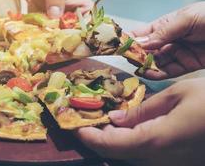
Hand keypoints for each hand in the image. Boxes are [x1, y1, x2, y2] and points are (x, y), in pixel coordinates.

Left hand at [75, 78, 204, 165]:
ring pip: (129, 158)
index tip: (76, 127)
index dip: (90, 137)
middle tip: (86, 123)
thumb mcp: (177, 95)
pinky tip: (127, 130)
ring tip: (101, 125)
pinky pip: (145, 156)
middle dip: (97, 141)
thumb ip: (144, 110)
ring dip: (111, 143)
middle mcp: (160, 159)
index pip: (111, 145)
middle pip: (117, 155)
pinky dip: (129, 145)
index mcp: (156, 140)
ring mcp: (170, 163)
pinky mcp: (178, 160)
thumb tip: (116, 118)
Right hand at [130, 2, 204, 78]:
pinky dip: (157, 74)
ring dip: (146, 66)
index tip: (119, 47)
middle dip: (137, 55)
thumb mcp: (186, 19)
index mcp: (165, 25)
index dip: (130, 40)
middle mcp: (168, 40)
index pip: (142, 34)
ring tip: (138, 69)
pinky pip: (167, 71)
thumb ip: (163, 32)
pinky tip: (149, 74)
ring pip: (155, 62)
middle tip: (129, 61)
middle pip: (147, 50)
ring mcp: (176, 53)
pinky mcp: (185, 66)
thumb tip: (140, 44)